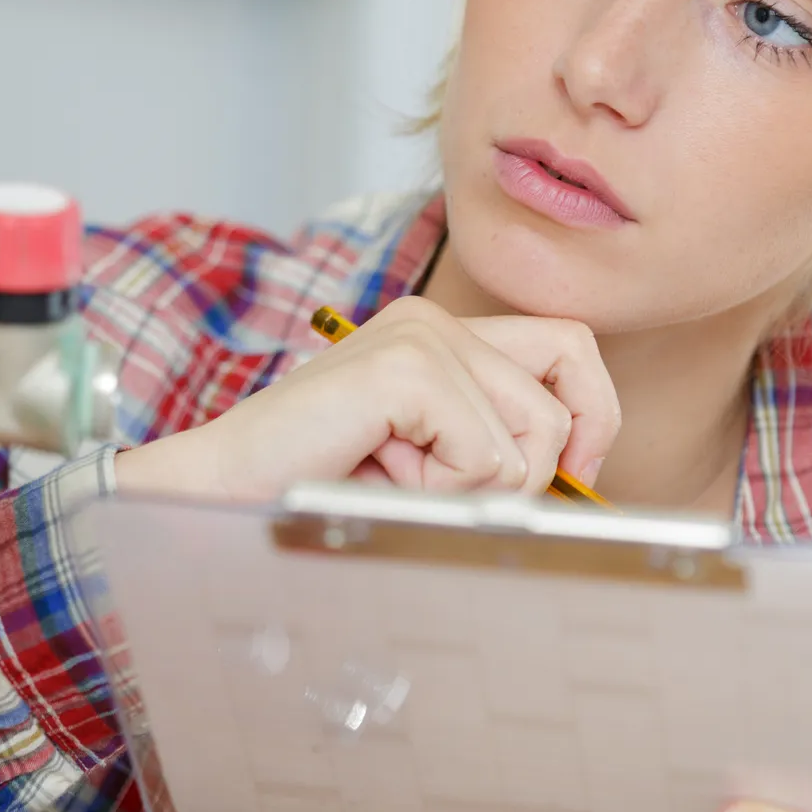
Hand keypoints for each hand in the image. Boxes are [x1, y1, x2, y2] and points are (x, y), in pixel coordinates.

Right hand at [115, 295, 619, 500]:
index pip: (571, 345)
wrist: (219, 492)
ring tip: (399, 477)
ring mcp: (420, 335)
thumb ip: (493, 444)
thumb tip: (580, 476)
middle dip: (546, 460)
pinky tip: (382, 474)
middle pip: (567, 384)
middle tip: (483, 492)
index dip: (591, 413)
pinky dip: (443, 488)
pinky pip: (487, 456)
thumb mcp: (425, 459)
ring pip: (533, 432)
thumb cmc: (315, 484)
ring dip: (475, 486)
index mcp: (440, 332)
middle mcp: (434, 318)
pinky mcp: (405, 368)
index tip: (568, 475)